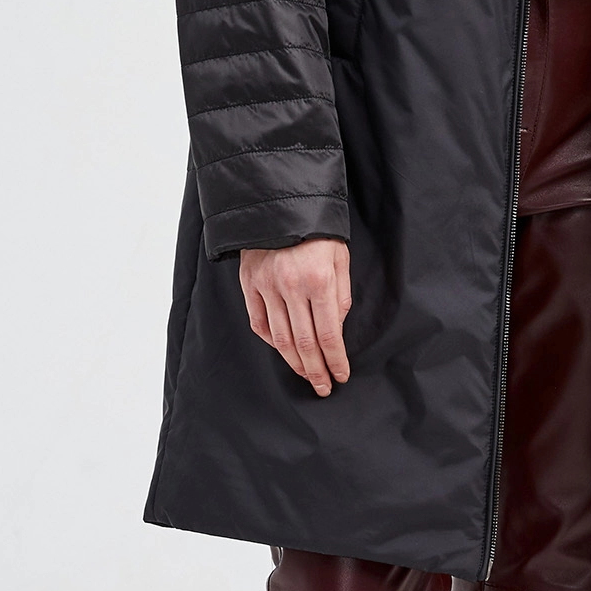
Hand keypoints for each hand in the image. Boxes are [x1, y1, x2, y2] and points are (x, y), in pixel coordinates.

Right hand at [238, 239, 351, 396]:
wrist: (280, 203)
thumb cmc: (318, 232)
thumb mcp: (341, 259)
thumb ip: (340, 297)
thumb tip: (335, 331)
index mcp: (318, 281)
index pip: (328, 335)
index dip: (335, 360)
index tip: (340, 375)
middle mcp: (291, 287)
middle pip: (304, 344)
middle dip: (316, 370)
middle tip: (324, 387)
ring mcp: (266, 286)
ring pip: (280, 338)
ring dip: (294, 363)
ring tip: (306, 375)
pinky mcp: (249, 283)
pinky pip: (258, 322)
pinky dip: (270, 341)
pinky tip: (283, 350)